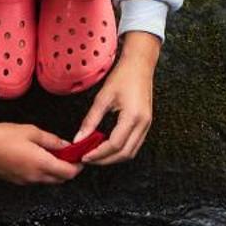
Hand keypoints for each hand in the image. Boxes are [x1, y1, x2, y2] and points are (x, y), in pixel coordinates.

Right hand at [0, 119, 81, 184]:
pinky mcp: (14, 181)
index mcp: (41, 164)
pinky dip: (41, 172)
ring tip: (51, 153)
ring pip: (47, 180)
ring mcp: (24, 181)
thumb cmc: (2, 136)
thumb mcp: (31, 132)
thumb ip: (51, 140)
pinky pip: (34, 179)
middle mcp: (34, 177)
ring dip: (54, 171)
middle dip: (68, 169)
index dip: (78, 166)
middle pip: (60, 179)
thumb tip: (66, 145)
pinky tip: (35, 158)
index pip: (69, 173)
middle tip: (68, 154)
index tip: (80, 156)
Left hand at [75, 33, 158, 164]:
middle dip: (105, 160)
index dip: (98, 154)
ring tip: (96, 154)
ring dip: (113, 157)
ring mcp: (147, 125)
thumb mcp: (103, 98)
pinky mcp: (146, 124)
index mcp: (133, 117)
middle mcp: (143, 124)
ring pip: (131, 152)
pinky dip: (120, 150)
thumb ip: (90, 120)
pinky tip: (107, 145)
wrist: (140, 65)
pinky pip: (134, 144)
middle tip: (88, 158)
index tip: (84, 156)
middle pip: (124, 153)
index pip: (114, 145)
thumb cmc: (122, 77)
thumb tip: (78, 139)